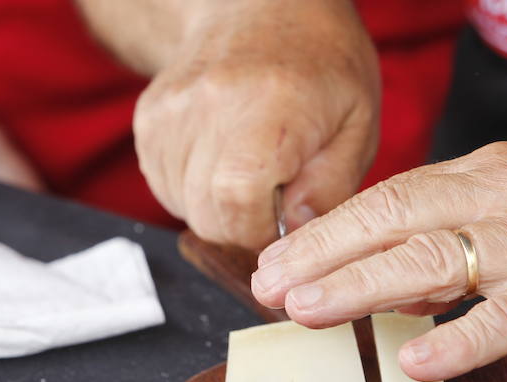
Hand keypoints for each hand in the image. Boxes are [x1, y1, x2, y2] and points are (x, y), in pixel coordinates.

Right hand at [133, 0, 379, 248]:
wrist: (262, 9)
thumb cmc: (320, 65)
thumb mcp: (357, 124)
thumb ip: (332, 188)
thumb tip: (296, 234)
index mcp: (269, 108)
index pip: (237, 203)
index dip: (259, 229)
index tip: (282, 220)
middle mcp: (210, 105)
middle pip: (206, 214)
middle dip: (241, 224)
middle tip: (271, 196)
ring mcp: (171, 111)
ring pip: (182, 206)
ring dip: (217, 207)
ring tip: (249, 170)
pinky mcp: (149, 119)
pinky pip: (165, 186)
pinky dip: (193, 189)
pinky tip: (221, 159)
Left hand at [251, 141, 506, 379]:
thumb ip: (447, 246)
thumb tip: (377, 280)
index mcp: (484, 177)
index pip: (387, 199)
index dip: (326, 232)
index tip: (277, 261)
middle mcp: (504, 196)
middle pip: (393, 219)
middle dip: (321, 253)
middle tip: (268, 285)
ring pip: (432, 258)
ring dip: (360, 287)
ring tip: (307, 310)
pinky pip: (504, 317)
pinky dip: (456, 339)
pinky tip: (414, 359)